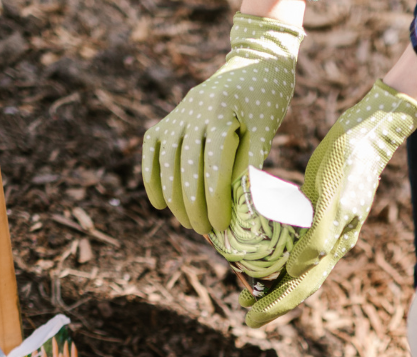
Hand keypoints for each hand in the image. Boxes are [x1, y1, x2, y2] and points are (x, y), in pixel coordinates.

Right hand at [142, 13, 304, 233]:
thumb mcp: (265, 131)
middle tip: (205, 232)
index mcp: (219, 115)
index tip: (221, 226)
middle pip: (187, 169)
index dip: (215, 201)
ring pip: (167, 162)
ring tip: (188, 224)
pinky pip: (152, 148)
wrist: (252, 64)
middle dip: (194, 206)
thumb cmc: (265, 102)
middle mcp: (192, 112)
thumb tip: (244, 207)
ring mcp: (177, 114)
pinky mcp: (169, 117)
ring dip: (174, 198)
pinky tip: (159, 204)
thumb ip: (251, 164)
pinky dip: (152, 176)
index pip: (213, 168)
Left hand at [242, 79, 416, 326]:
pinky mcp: (318, 210)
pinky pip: (294, 240)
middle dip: (270, 298)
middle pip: (297, 281)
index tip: (250, 320)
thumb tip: (295, 270)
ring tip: (248, 286)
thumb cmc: (350, 161)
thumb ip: (317, 236)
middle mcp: (329, 243)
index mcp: (333, 245)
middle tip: (244, 310)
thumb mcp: (332, 197)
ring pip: (295, 264)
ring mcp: (324, 228)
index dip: (275, 305)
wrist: (369, 131)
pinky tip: (261, 247)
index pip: (301, 286)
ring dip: (272, 278)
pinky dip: (276, 250)